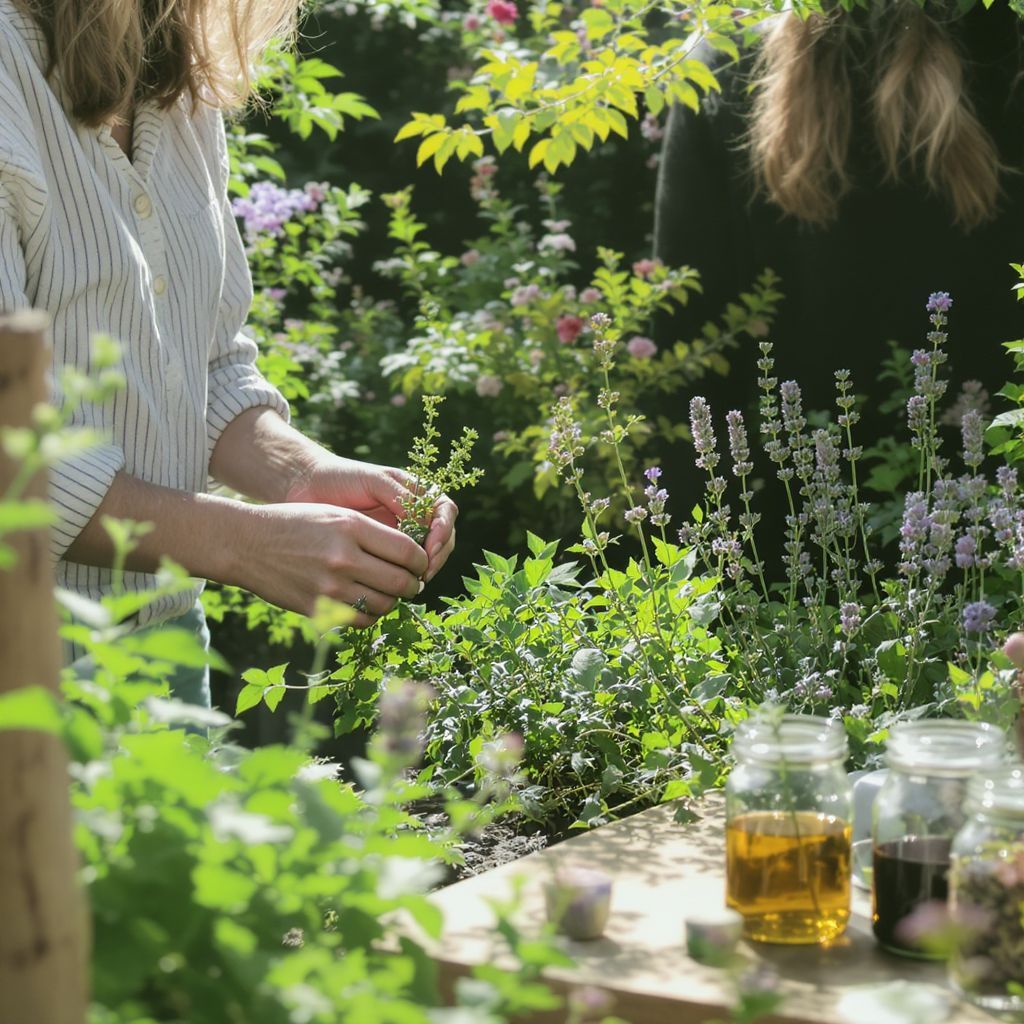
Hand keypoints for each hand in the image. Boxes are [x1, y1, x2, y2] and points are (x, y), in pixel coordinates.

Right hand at [234, 502, 428, 625]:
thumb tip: (411, 556)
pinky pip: (360, 620)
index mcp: (352, 527)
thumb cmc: (296, 523)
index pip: (407, 551)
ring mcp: (329, 587)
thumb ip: (372, 533)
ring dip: (393, 601)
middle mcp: (343, 557)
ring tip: (388, 593)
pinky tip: (366, 603)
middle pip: (401, 582)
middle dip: (413, 585)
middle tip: (411, 583)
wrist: (246, 544)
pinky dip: (370, 614)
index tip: (419, 564)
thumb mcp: (336, 515)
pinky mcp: (317, 609)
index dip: (421, 561)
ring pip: (384, 605)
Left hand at [285, 454, 457, 581]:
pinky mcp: (381, 553)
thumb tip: (426, 522)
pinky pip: (400, 568)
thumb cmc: (340, 477)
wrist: (306, 488)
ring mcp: (399, 535)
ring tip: (410, 584)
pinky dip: (401, 578)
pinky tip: (392, 587)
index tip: (430, 548)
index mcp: (417, 494)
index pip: (445, 513)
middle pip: (442, 539)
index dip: (443, 532)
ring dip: (423, 572)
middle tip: (423, 575)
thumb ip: (400, 496)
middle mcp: (413, 516)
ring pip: (425, 557)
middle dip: (436, 557)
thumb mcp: (373, 480)